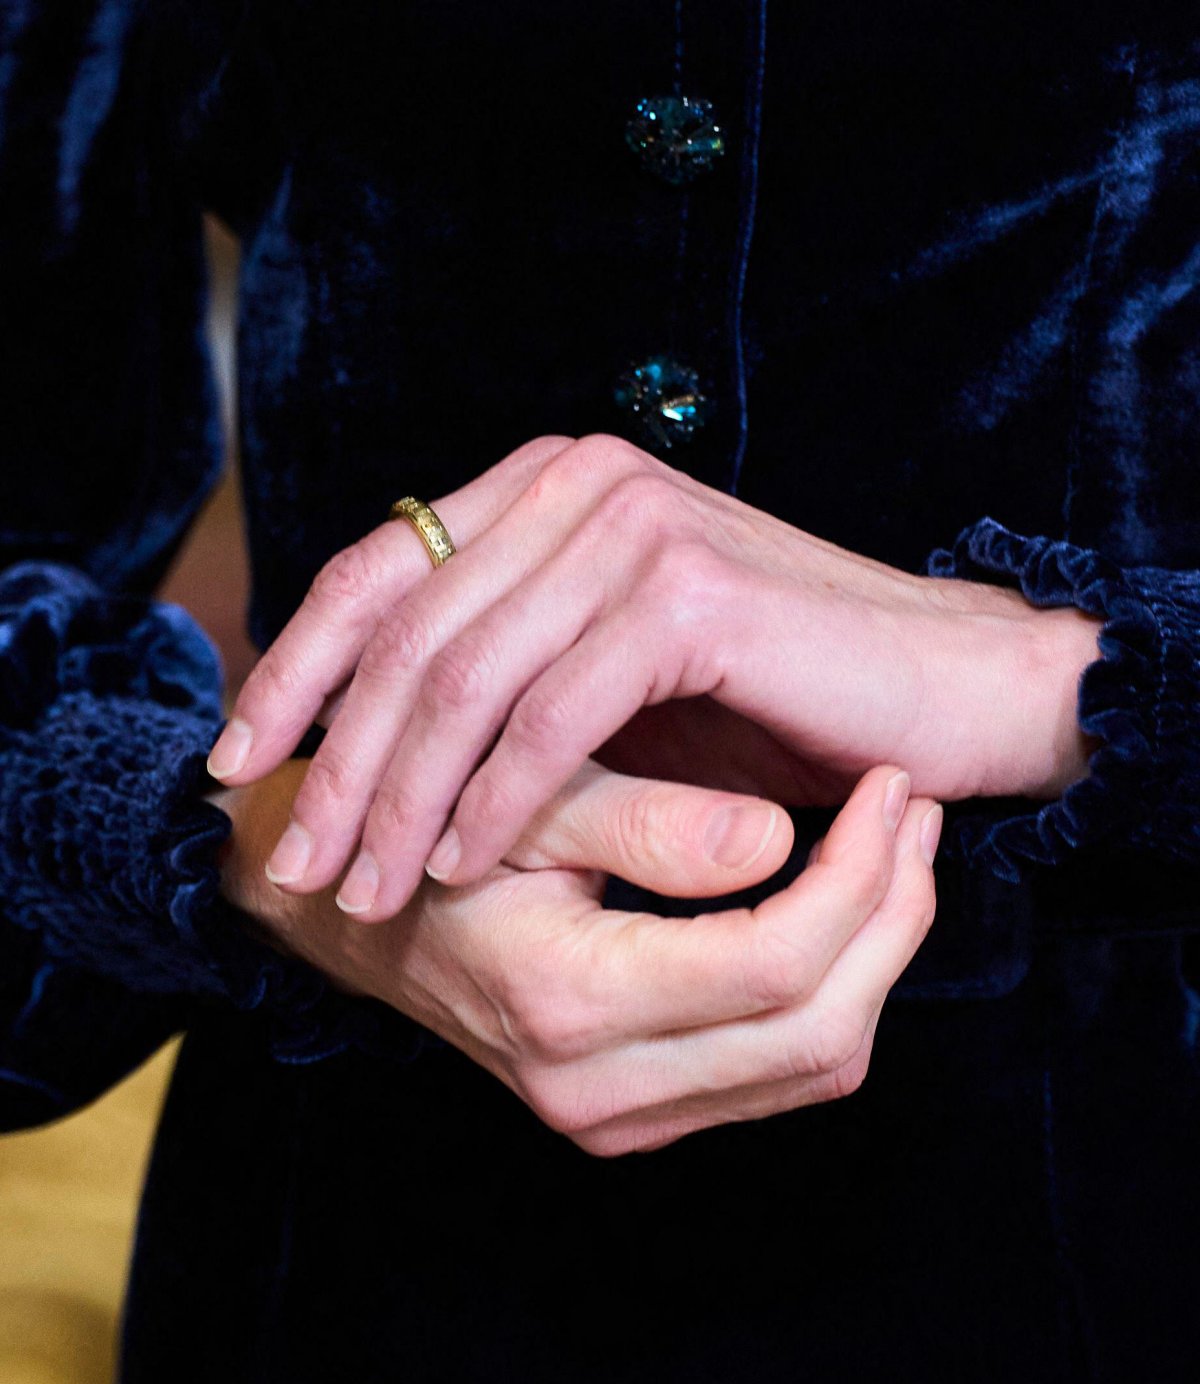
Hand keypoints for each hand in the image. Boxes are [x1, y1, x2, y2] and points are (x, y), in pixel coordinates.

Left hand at [208, 433, 1090, 919]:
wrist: (941, 696)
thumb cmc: (770, 701)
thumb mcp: (603, 681)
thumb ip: (501, 674)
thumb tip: (356, 739)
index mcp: (546, 487)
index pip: (375, 572)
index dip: (290, 672)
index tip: (233, 767)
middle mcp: (579, 484)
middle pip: (403, 630)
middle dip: (332, 761)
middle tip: (295, 865)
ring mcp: (634, 527)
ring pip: (464, 676)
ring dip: (401, 796)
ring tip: (366, 891)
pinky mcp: (688, 594)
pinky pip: (553, 712)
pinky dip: (497, 797)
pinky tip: (465, 866)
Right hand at [216, 758, 941, 1154]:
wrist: (345, 915)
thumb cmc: (424, 832)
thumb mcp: (520, 801)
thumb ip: (647, 823)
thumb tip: (782, 839)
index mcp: (565, 1003)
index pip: (773, 966)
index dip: (859, 876)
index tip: (886, 783)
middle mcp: (596, 1091)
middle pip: (822, 1034)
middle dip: (895, 920)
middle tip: (916, 814)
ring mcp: (616, 1118)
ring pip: (817, 1066)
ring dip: (879, 959)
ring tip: (896, 850)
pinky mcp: (633, 1114)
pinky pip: (779, 1072)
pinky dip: (835, 993)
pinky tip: (842, 905)